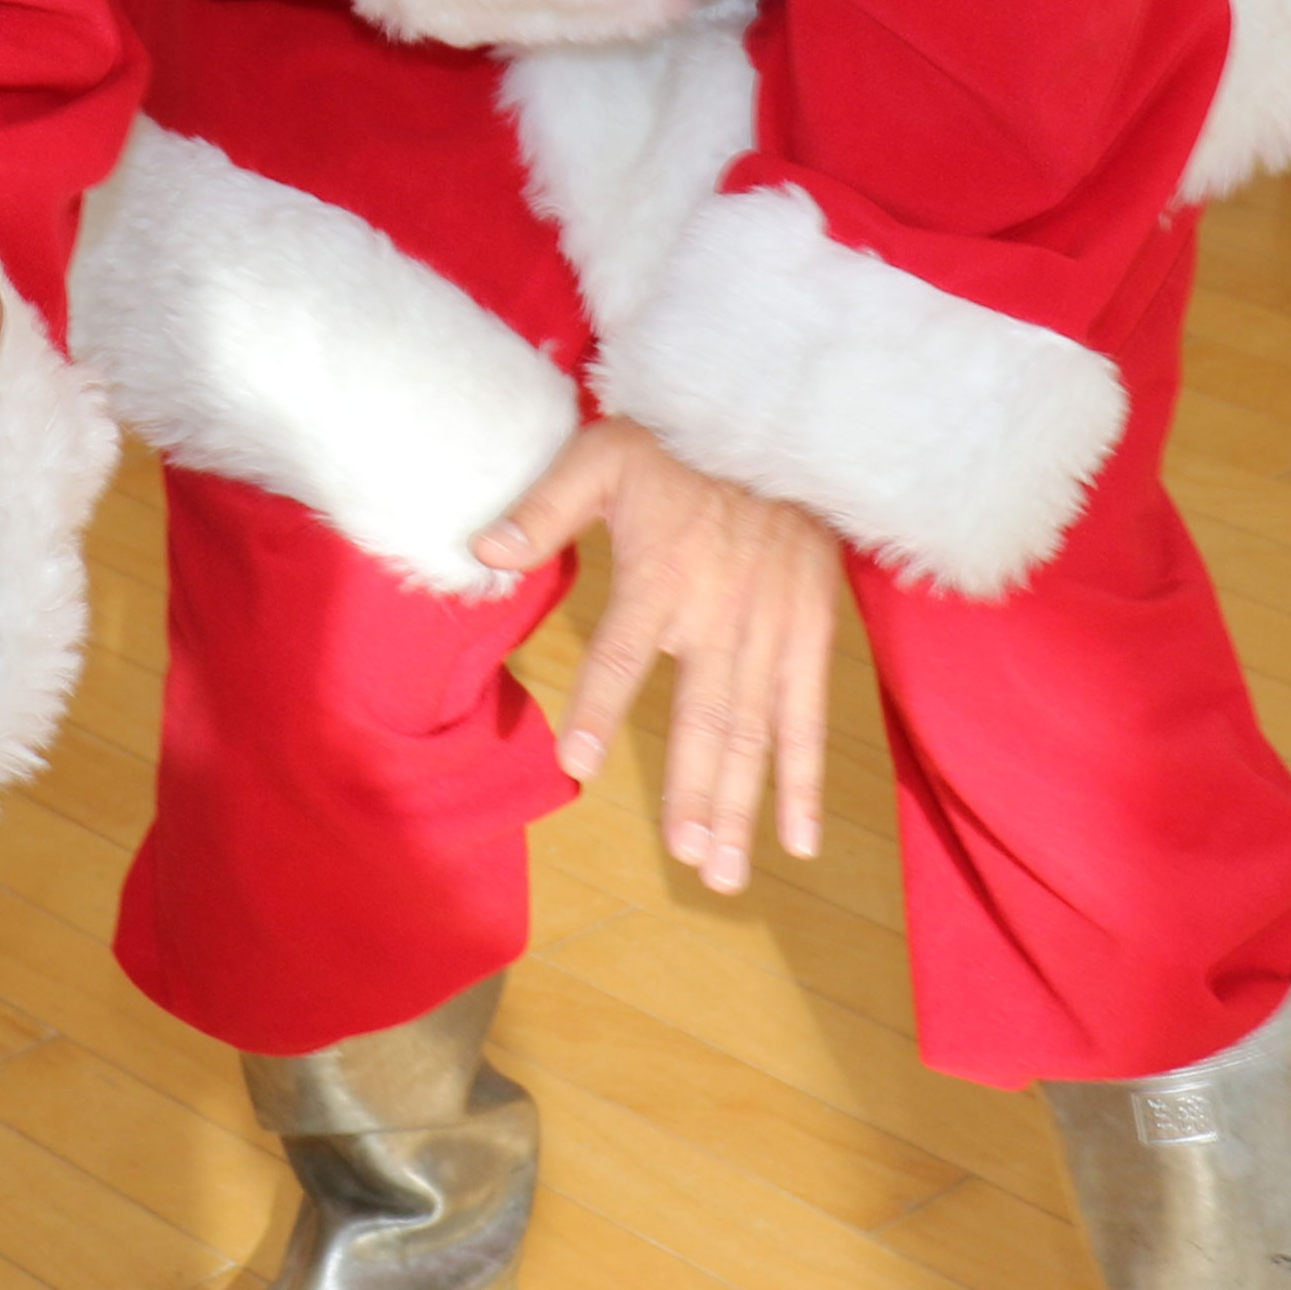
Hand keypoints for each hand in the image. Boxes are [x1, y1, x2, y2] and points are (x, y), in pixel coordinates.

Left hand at [485, 420, 852, 898]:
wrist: (782, 419)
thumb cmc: (680, 441)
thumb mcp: (603, 455)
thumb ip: (544, 506)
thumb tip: (481, 549)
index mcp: (662, 574)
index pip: (622, 652)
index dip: (599, 706)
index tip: (576, 764)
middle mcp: (720, 613)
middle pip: (706, 714)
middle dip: (697, 792)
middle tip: (687, 860)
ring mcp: (771, 629)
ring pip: (755, 730)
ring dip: (742, 803)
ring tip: (725, 871)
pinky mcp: (810, 633)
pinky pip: (808, 715)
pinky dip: (806, 777)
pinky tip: (801, 838)